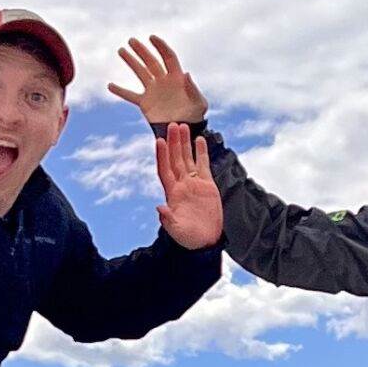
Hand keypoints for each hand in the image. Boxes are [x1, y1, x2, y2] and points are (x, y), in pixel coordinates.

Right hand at [109, 35, 208, 126]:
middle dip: (142, 50)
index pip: (168, 57)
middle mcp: (164, 81)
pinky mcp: (145, 103)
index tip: (151, 38)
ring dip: (131, 62)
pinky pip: (131, 95)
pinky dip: (121, 91)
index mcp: (177, 78)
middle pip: (151, 61)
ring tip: (121, 50)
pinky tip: (110, 85)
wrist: (182, 131)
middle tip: (131, 40)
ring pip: (140, 73)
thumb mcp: (200, 103)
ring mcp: (153, 91)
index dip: (161, 46)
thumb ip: (193, 89)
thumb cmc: (195, 117)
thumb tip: (186, 73)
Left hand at [154, 123, 221, 249]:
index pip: (165, 169)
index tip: (160, 140)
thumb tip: (159, 208)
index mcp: (172, 193)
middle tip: (172, 125)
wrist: (205, 241)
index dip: (162, 155)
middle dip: (174, 142)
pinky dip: (201, 152)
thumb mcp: (177, 230)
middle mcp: (182, 185)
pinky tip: (200, 139)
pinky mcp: (207, 185)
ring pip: (188, 158)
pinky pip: (203, 165)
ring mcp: (194, 184)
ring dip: (185, 143)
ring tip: (183, 126)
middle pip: (176, 159)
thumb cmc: (189, 238)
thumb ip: (168, 219)